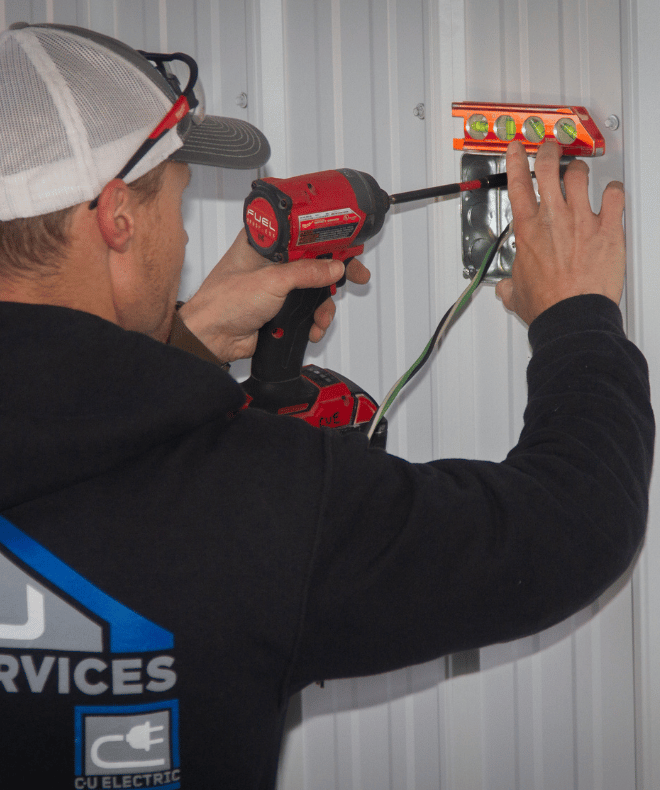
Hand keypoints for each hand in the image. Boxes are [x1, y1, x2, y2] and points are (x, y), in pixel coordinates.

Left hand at [178, 229, 370, 360]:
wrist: (211, 339)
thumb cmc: (222, 303)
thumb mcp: (271, 281)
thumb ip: (306, 273)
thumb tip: (333, 268)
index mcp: (265, 242)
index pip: (304, 231)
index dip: (328, 235)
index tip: (347, 241)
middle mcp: (271, 261)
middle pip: (315, 260)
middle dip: (335, 273)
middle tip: (355, 275)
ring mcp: (276, 286)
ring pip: (314, 289)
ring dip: (323, 305)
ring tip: (321, 317)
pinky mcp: (279, 309)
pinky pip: (307, 311)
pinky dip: (314, 321)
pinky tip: (311, 328)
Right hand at [495, 140, 625, 324]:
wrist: (572, 315)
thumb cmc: (547, 304)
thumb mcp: (516, 293)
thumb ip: (509, 286)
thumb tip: (505, 288)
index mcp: (528, 229)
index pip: (518, 183)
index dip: (516, 161)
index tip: (517, 150)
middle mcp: (554, 217)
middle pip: (548, 167)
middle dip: (548, 152)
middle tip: (550, 150)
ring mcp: (582, 220)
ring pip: (579, 174)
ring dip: (578, 169)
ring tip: (578, 172)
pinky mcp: (607, 229)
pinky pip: (614, 196)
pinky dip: (613, 191)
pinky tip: (611, 193)